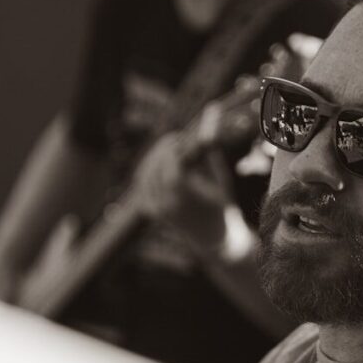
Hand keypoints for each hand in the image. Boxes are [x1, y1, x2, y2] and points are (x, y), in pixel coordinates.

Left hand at [132, 127, 251, 259]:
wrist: (212, 237)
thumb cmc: (220, 206)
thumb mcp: (220, 179)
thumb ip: (210, 152)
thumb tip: (206, 125)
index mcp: (184, 198)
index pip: (170, 165)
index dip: (174, 147)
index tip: (181, 135)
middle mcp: (165, 205)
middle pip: (154, 167)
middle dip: (164, 149)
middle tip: (174, 137)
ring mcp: (156, 209)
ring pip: (145, 174)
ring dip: (156, 157)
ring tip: (171, 148)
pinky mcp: (151, 210)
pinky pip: (142, 183)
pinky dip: (149, 170)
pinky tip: (159, 162)